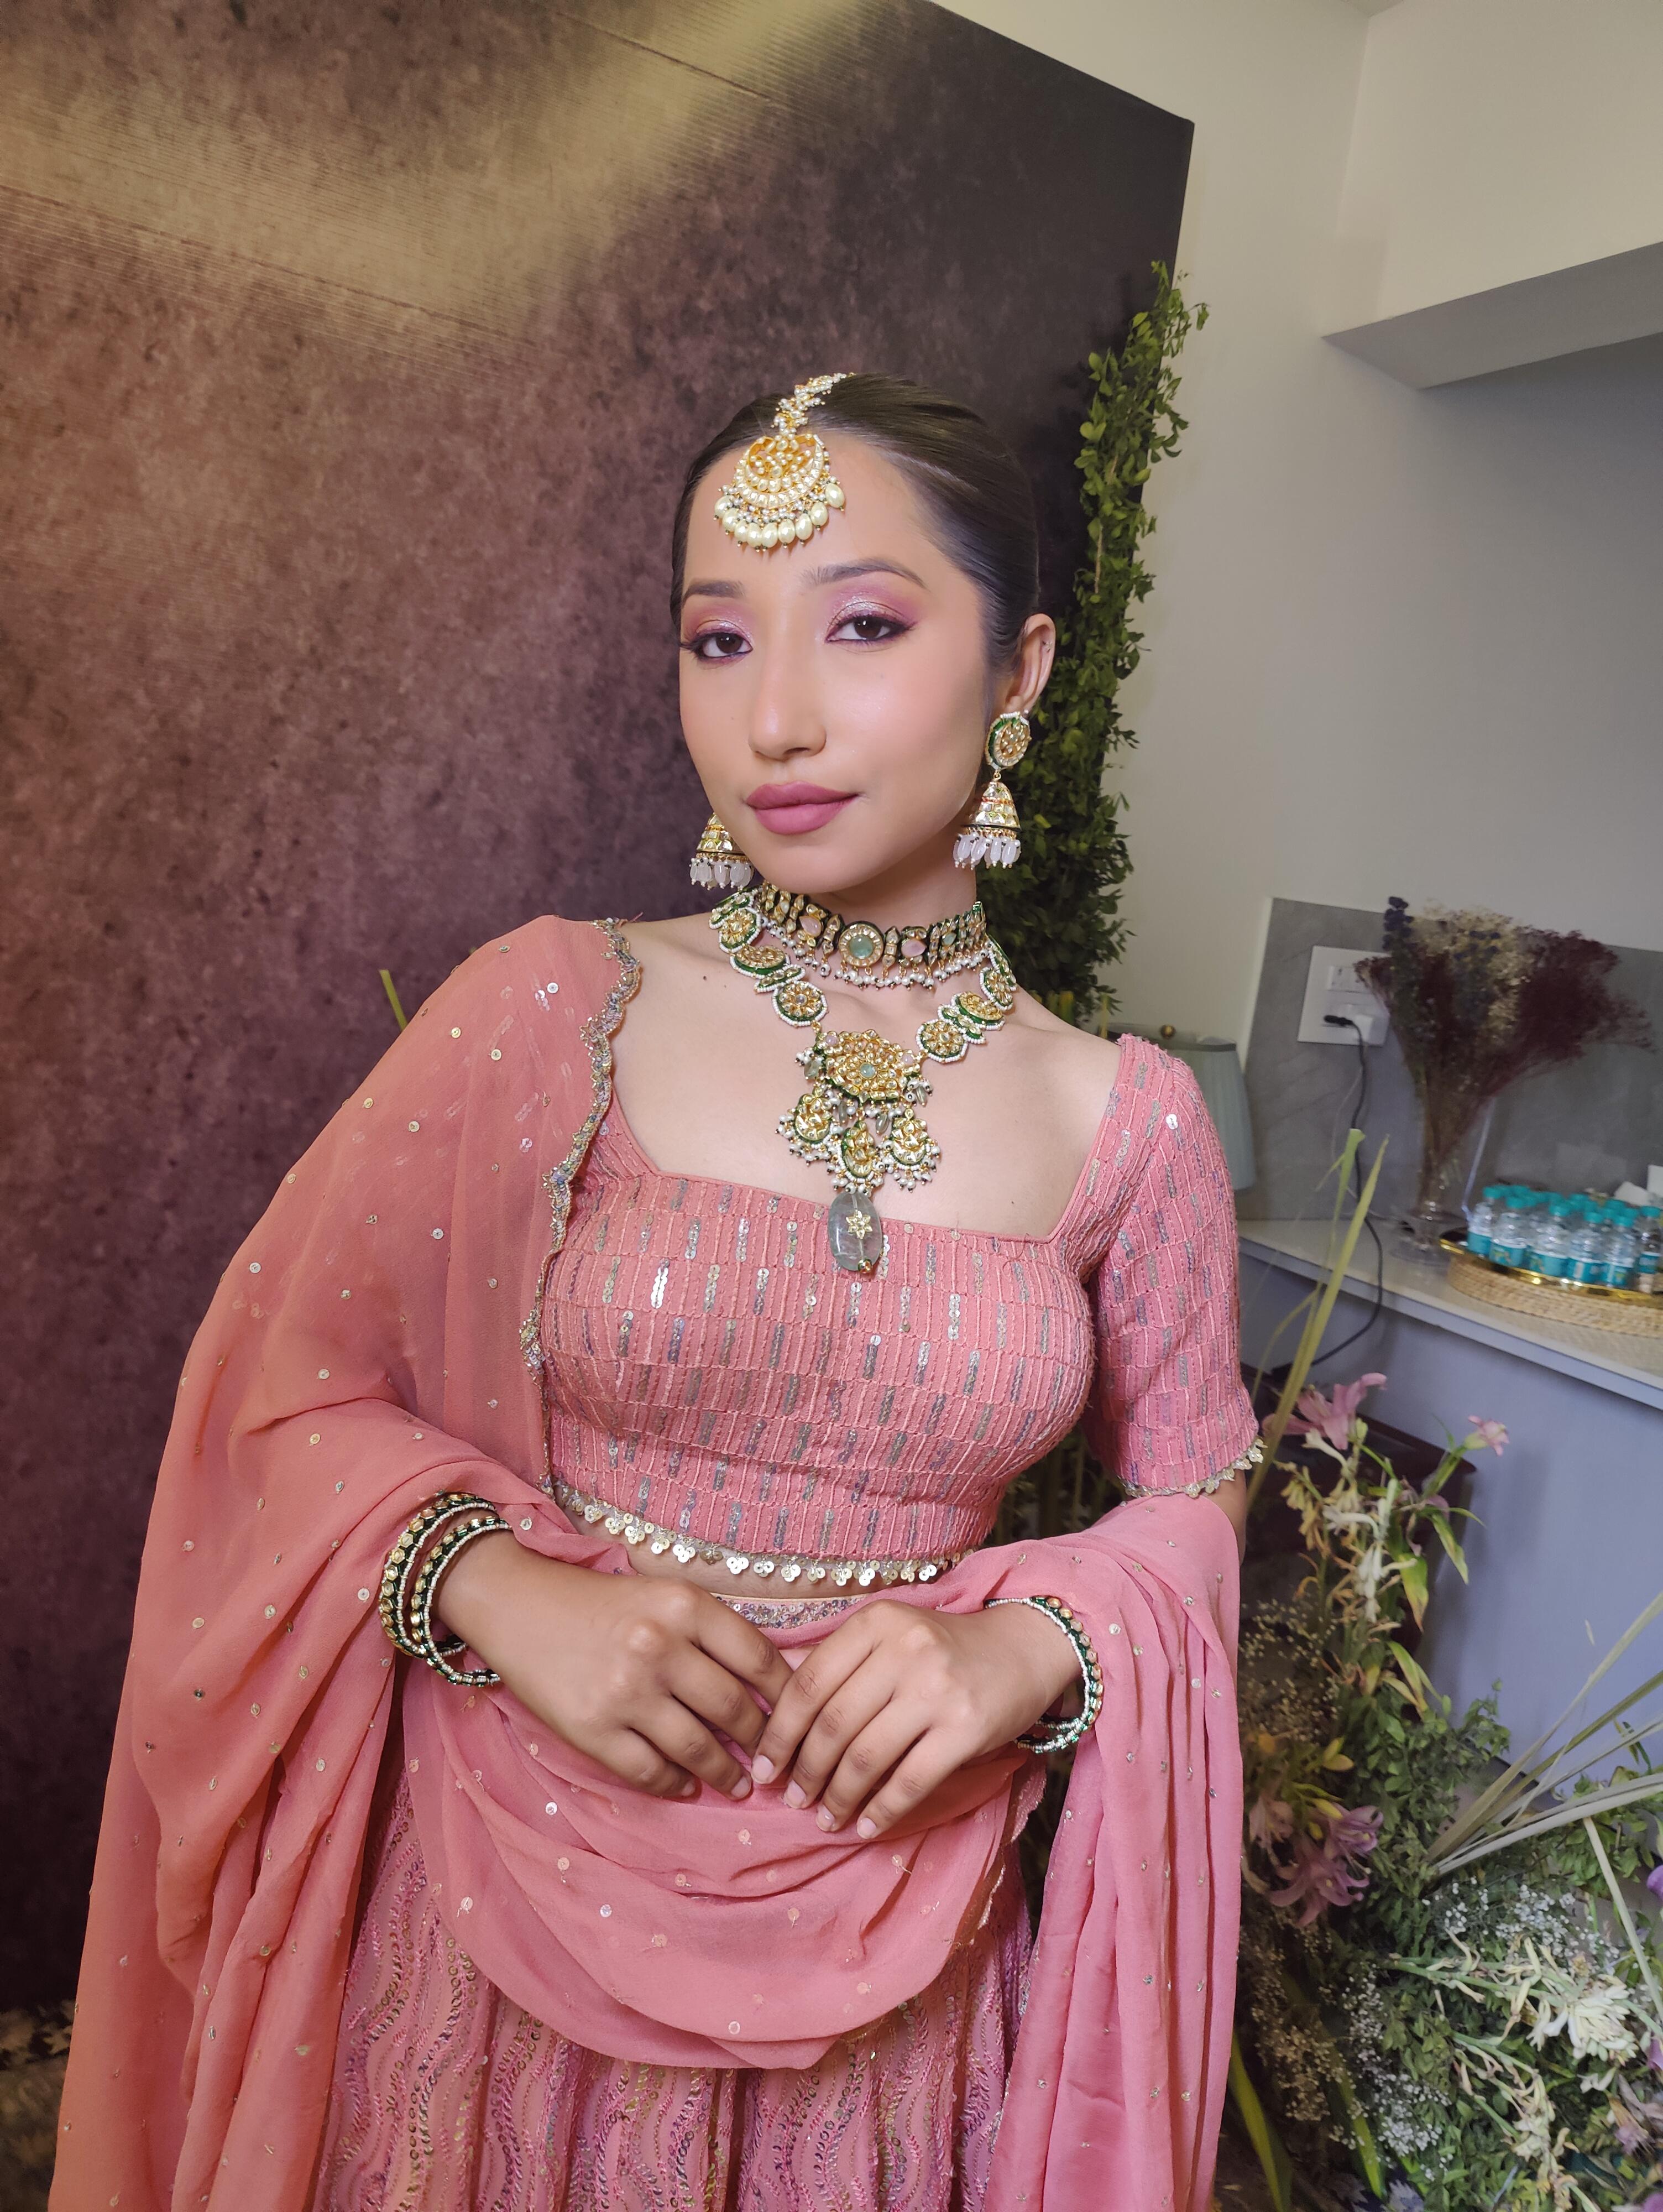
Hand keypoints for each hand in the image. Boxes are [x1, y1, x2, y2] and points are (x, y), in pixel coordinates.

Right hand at [436, 1535, 793, 1802]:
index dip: (788, 1695)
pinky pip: (649, 1771)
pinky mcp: (592, 1729)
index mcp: (684, 1606)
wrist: (518, 1606)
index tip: (801, 1717)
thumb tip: (771, 1681)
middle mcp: (659, 1647)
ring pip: (697, 1748)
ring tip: (741, 1784)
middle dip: (763, 1741)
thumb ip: (712, 1630)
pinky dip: (675, 1785)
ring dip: (727, 1773)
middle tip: (777, 1761)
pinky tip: (687, 1786)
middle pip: (733, 1708)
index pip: (758, 1658)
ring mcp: (625, 1692)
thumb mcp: (664, 1594)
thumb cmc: (600, 1602)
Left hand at [747, 1598, 1081, 1840]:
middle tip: (792, 1798)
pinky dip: (881, 1811)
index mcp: (876, 1622)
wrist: (1024, 1648)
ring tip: (825, 1818)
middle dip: (805, 1770)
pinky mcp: (966, 1729)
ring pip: (867, 1757)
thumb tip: (773, 1706)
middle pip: (833, 1724)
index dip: (779, 1730)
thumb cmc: (944, 1648)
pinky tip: (865, 1827)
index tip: (764, 1764)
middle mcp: (904, 1650)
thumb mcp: (889, 1634)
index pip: (809, 1682)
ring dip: (838, 1797)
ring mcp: (937, 1689)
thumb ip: (838, 1662)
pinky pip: (910, 1781)